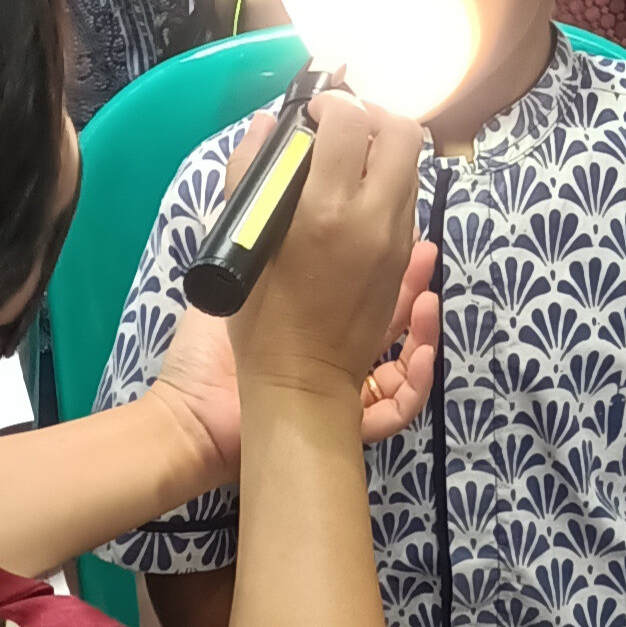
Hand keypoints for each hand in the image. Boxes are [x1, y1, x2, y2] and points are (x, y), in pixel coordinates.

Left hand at [156, 229, 437, 484]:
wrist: (197, 414)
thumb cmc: (208, 354)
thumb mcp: (242, 287)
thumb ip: (266, 252)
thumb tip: (288, 204)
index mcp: (311, 327)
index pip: (358, 292)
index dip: (380, 263)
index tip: (393, 228)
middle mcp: (334, 360)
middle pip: (388, 322)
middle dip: (411, 287)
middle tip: (425, 253)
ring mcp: (345, 393)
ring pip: (403, 364)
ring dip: (423, 331)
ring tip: (428, 299)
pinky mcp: (350, 422)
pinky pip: (398, 407)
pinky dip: (417, 380)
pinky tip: (425, 353)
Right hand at [226, 92, 428, 399]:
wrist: (302, 382)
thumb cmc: (260, 318)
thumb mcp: (242, 243)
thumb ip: (250, 174)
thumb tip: (267, 127)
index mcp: (327, 210)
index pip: (350, 121)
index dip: (331, 104)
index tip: (312, 113)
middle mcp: (373, 220)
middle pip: (401, 132)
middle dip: (372, 116)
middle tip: (341, 127)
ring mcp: (397, 242)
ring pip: (412, 167)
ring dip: (383, 151)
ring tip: (347, 161)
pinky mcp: (404, 261)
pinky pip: (409, 203)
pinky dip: (389, 185)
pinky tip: (356, 198)